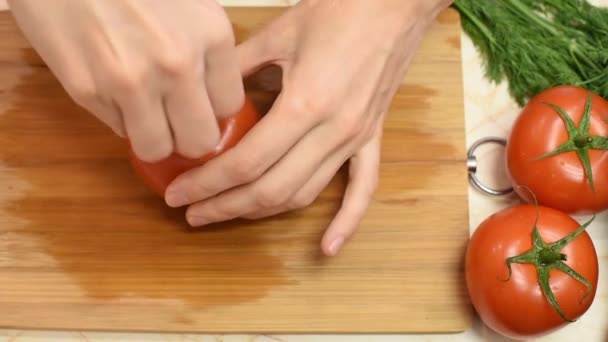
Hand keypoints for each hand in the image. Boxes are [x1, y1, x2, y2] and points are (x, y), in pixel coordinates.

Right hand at [8, 0, 243, 161]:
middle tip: (176, 123)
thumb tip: (212, 97)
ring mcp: (132, 81)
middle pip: (200, 141)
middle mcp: (178, 63)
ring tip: (144, 113)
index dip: (213, 111)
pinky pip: (118, 130)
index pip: (230, 106)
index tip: (200, 105)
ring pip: (157, 149)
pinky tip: (110, 85)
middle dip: (189, 138)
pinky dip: (119, 118)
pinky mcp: (88, 91)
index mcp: (210, 34)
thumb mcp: (189, 1)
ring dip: (153, 138)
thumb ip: (207, 48)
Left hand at [164, 0, 452, 255]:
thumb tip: (207, 94)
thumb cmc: (340, 9)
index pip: (247, 162)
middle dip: (225, 206)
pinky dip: (345, 223)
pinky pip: (361, 189)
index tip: (179, 193)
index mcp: (305, 103)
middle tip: (191, 212)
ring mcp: (355, 138)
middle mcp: (332, 130)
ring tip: (227, 215)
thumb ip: (238, 68)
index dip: (208, 184)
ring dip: (262, 213)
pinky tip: (326, 248)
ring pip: (303, 193)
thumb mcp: (277, 32)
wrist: (394, 3)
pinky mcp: (370, 138)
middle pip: (270, 188)